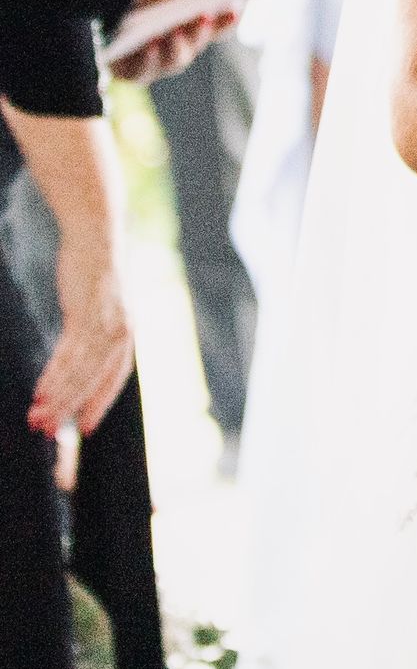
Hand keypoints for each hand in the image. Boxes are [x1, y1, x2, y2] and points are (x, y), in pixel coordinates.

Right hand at [30, 238, 133, 437]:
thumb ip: (95, 333)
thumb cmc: (95, 273)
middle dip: (71, 408)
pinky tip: (41, 392)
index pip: (116, 378)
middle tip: (49, 432)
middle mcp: (121, 332)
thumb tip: (81, 357)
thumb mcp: (101, 307)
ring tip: (37, 418)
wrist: (96, 237)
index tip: (85, 427)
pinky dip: (54, 375)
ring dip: (58, 397)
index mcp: (127, 333)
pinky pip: (69, 353)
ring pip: (80, 371)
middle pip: (95, 380)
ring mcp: (104, 323)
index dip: (100, 402)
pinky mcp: (86, 313)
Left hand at [107, 0, 235, 85]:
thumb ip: (176, 0)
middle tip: (203, 15)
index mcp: (183, 31)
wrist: (84, 13)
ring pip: (173, 62)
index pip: (211, 28)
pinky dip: (149, 59)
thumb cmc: (122, 5)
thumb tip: (206, 0)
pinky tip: (151, 45)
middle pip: (194, 47)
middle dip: (200, 33)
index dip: (226, 20)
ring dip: (177, 48)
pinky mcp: (129, 76)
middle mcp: (171, 51)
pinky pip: (143, 72)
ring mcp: (152, 66)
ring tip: (175, 32)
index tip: (237, 4)